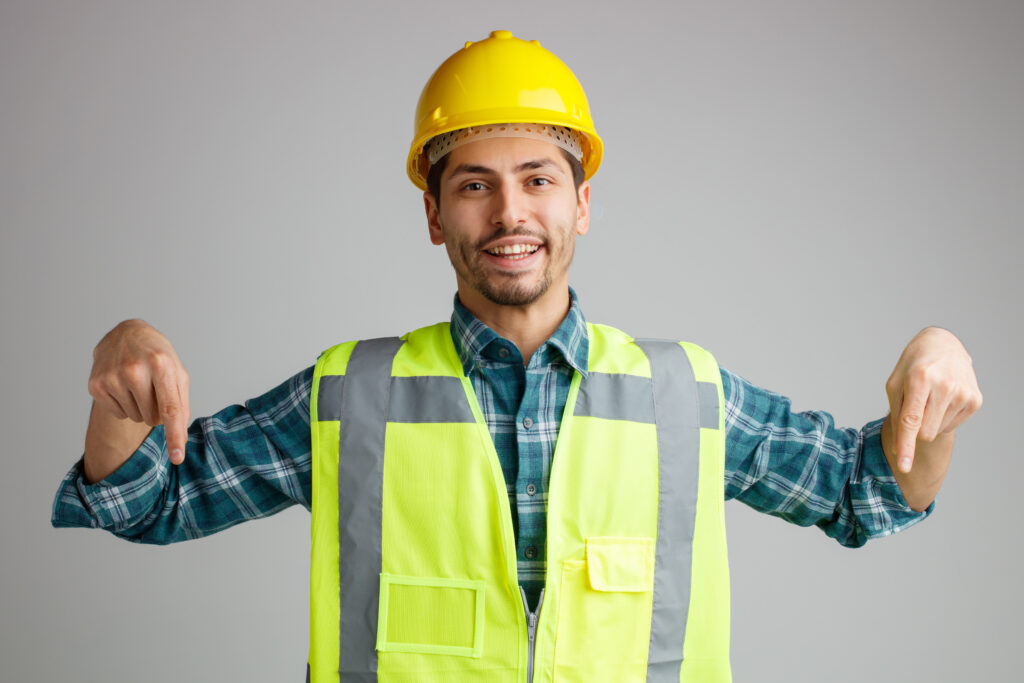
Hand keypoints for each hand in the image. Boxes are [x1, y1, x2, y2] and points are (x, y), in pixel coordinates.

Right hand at [88, 319, 190, 463]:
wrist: (126, 334)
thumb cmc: (158, 356)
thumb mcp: (177, 373)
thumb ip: (182, 404)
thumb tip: (180, 439)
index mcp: (161, 365)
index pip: (170, 409)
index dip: (174, 435)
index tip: (177, 458)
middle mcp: (135, 370)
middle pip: (153, 418)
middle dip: (157, 410)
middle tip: (154, 388)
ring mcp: (112, 377)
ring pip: (136, 418)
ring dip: (141, 408)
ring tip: (139, 384)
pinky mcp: (96, 385)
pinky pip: (119, 413)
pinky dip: (125, 405)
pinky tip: (124, 386)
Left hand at [885, 327, 981, 472]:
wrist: (943, 345)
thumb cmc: (912, 366)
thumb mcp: (895, 383)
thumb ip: (896, 415)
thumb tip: (899, 448)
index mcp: (920, 378)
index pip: (911, 420)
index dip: (906, 445)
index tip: (904, 466)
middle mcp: (945, 385)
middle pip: (924, 432)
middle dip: (915, 428)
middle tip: (915, 405)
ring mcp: (963, 393)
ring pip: (937, 431)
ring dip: (929, 421)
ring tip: (929, 397)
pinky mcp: (975, 400)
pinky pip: (950, 426)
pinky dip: (942, 418)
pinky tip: (942, 399)